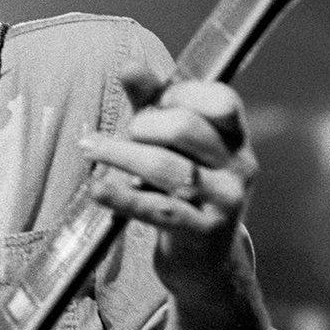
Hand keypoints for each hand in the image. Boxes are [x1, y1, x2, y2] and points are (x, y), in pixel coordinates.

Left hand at [84, 67, 255, 303]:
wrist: (206, 263)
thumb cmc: (187, 191)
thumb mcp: (176, 147)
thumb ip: (154, 104)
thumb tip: (129, 66)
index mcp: (237, 139)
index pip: (221, 100)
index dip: (182, 94)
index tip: (154, 103)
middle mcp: (240, 167)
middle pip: (186, 129)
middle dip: (144, 125)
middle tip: (124, 132)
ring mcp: (225, 201)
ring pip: (166, 168)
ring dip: (120, 154)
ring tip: (90, 148)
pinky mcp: (204, 233)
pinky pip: (157, 209)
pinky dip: (122, 197)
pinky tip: (96, 189)